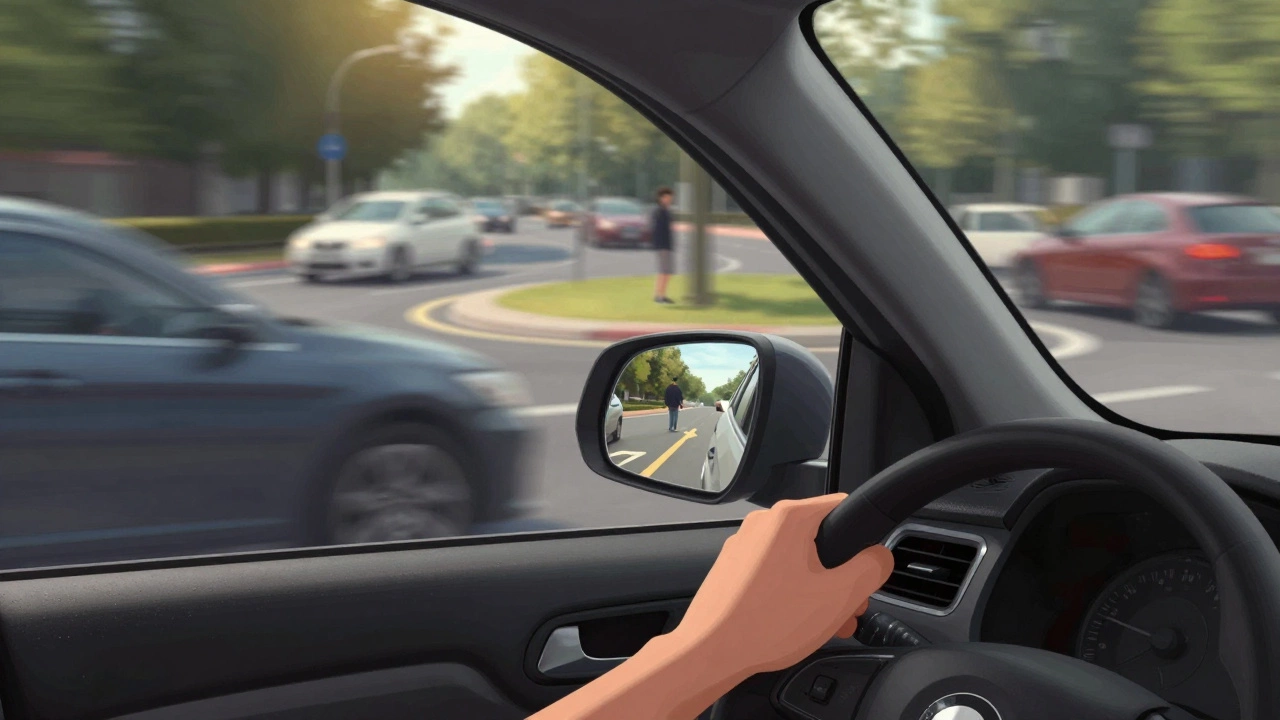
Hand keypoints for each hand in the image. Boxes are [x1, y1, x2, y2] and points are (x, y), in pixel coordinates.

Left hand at [671, 494, 892, 679]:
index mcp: (789, 518)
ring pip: (799, 560)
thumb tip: (880, 556)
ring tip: (829, 624)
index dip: (863, 538)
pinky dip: (794, 593)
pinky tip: (801, 624)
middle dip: (843, 576)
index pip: (843, 506)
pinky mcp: (734, 569)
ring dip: (822, 590)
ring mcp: (745, 546)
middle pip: (821, 539)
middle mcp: (763, 524)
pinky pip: (776, 574)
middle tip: (851, 607)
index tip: (868, 567)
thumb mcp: (839, 596)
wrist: (711, 652)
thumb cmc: (768, 623)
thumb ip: (871, 568)